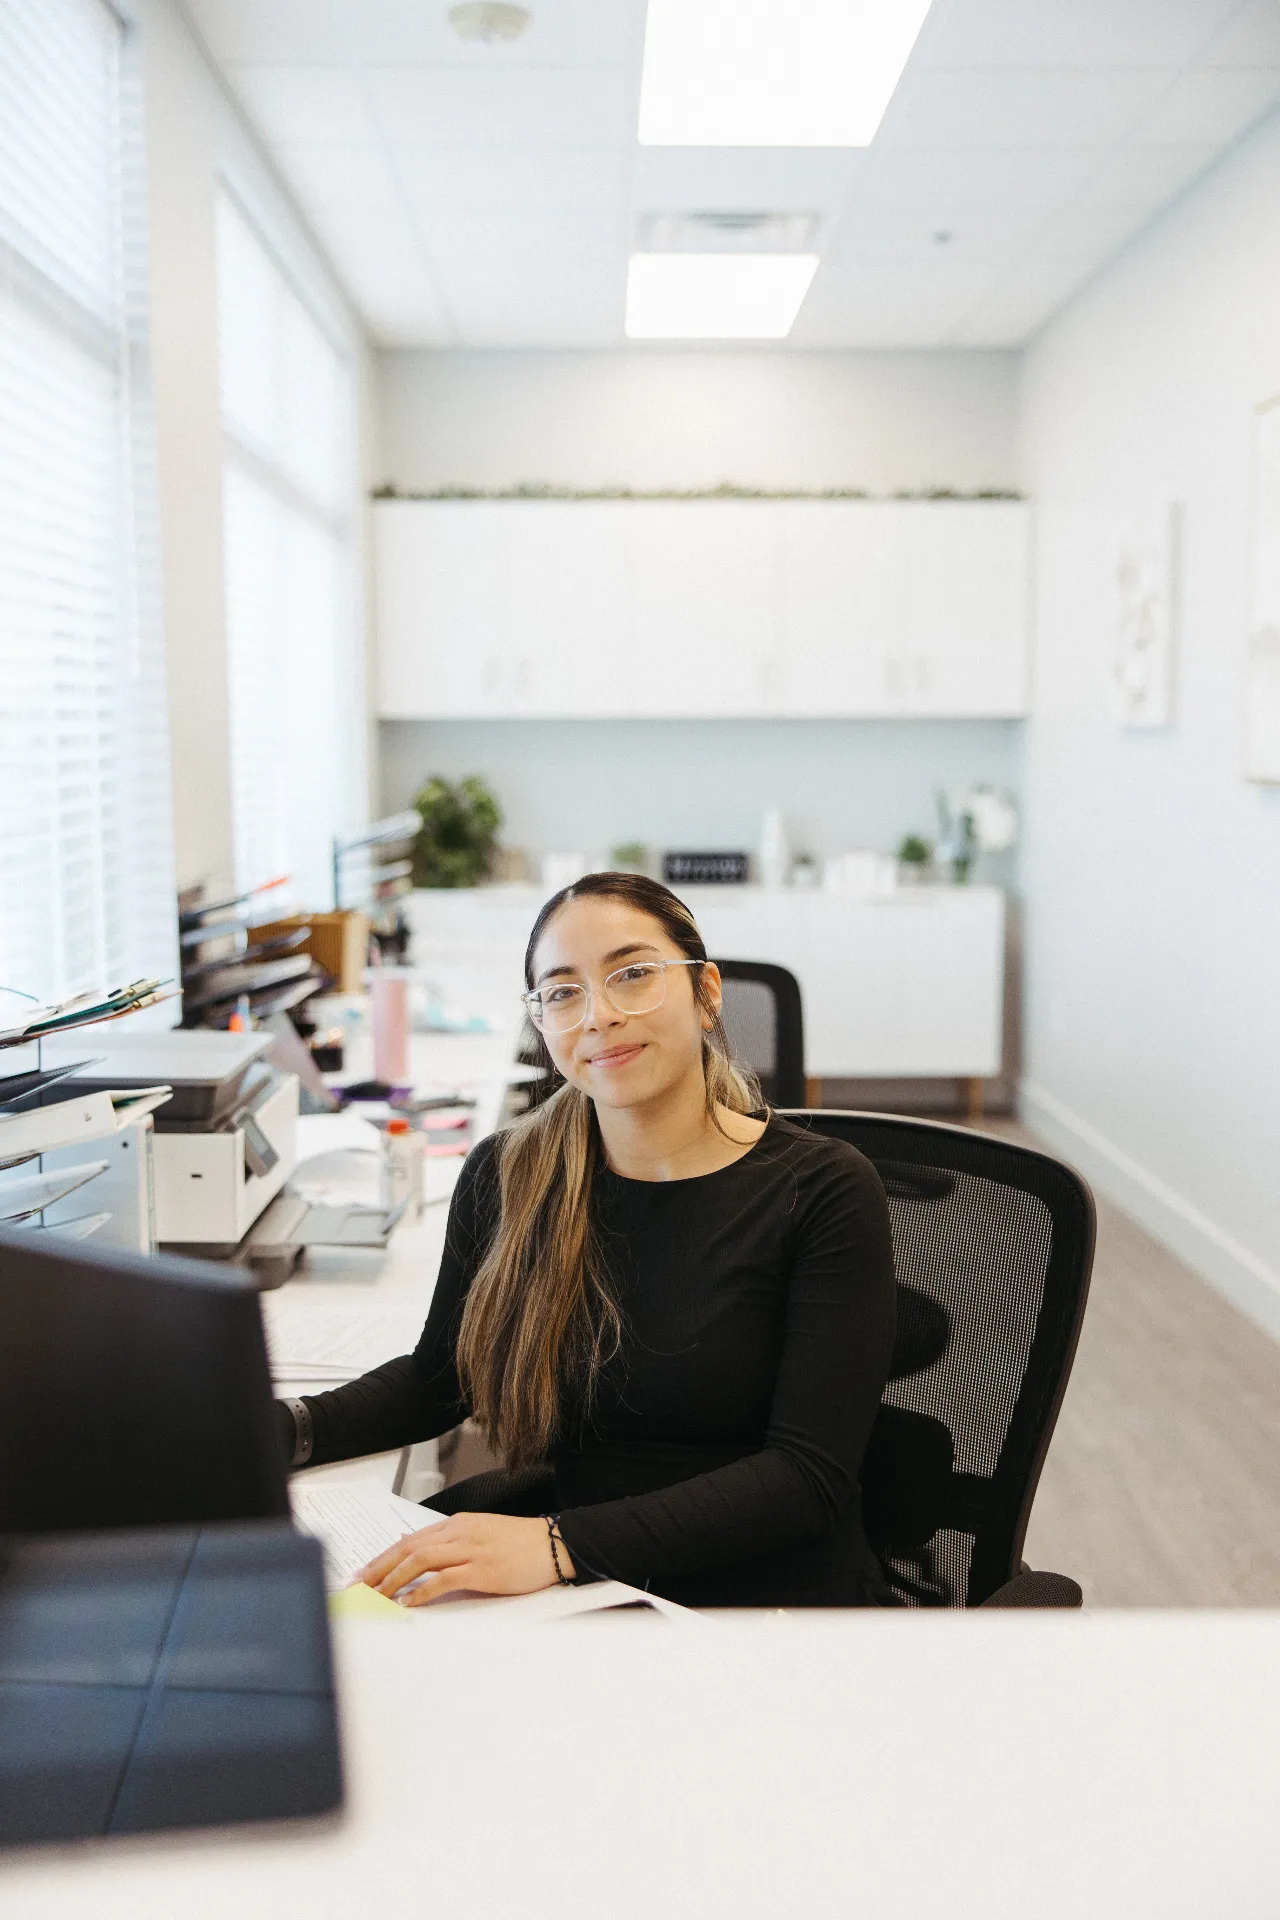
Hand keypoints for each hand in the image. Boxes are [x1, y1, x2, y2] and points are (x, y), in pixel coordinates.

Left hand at [355, 1512, 574, 1606]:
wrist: (555, 1543)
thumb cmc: (521, 1543)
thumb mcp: (481, 1533)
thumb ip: (451, 1541)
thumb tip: (417, 1548)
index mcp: (458, 1525)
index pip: (410, 1540)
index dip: (383, 1557)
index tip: (364, 1572)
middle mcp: (460, 1533)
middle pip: (408, 1548)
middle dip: (379, 1568)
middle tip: (359, 1585)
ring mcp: (470, 1550)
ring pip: (420, 1560)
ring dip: (394, 1579)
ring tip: (377, 1595)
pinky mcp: (482, 1569)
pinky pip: (444, 1580)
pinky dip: (422, 1591)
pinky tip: (409, 1602)